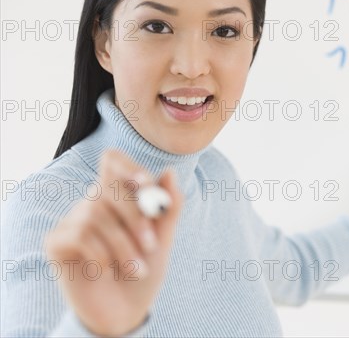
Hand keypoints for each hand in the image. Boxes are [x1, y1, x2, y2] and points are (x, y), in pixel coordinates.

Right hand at [44, 149, 182, 335]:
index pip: (114, 160)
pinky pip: (79, 234)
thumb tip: (169, 171)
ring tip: (136, 270)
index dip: (127, 166)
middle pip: (107, 185)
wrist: (124, 312)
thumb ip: (169, 208)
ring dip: (123, 245)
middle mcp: (93, 203)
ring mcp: (72, 220)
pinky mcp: (56, 242)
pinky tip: (105, 271)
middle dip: (135, 215)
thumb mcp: (163, 240)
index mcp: (119, 197)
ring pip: (96, 214)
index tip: (146, 185)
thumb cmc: (143, 271)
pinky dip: (101, 254)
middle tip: (151, 246)